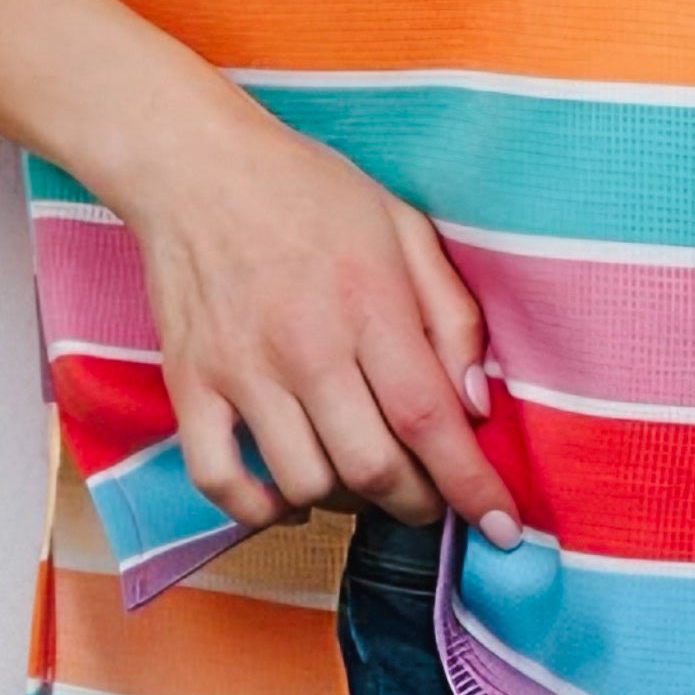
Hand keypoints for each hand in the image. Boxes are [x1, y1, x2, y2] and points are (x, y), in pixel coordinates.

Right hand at [111, 78, 522, 545]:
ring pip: (305, 483)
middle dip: (416, 503)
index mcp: (370, 303)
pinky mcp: (191, 385)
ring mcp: (243, 370)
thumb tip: (475, 404)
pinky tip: (287, 496)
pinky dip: (258, 508)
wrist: (198, 166)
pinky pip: (220, 480)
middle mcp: (307, 345)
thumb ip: (453, 314)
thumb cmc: (308, 192)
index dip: (472, 487)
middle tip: (428, 496)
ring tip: (360, 478)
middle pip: (374, 469)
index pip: (431, 420)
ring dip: (346, 502)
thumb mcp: (405, 227)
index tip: (502, 528)